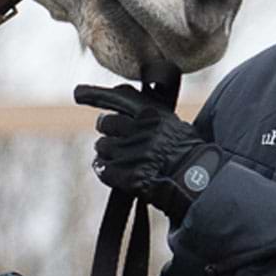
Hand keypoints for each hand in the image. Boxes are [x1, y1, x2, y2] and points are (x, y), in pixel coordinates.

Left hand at [74, 83, 211, 218]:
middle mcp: (140, 130)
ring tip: (123, 159)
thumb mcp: (172, 124)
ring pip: (101, 147)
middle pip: (105, 123)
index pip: (117, 98)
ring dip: (107, 152)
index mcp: (152, 114)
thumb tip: (121, 93)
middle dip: (107, 130)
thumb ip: (147, 113)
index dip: (94, 95)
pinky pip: (102, 168)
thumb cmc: (187, 153)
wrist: (198, 183)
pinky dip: (105, 169)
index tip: (78, 93)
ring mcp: (132, 153)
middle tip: (117, 139)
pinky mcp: (127, 175)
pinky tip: (115, 172)